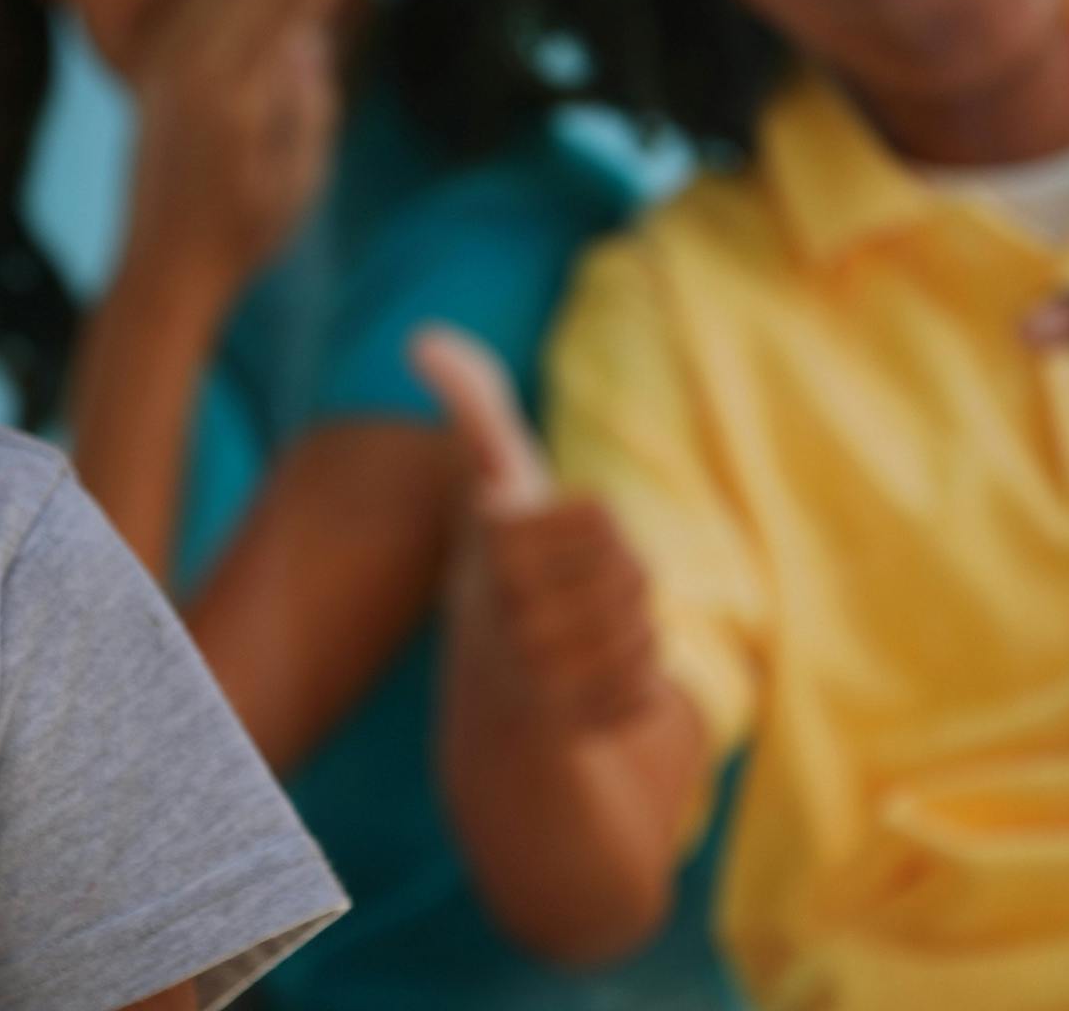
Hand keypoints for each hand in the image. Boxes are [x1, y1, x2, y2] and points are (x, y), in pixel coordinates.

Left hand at [114, 0, 368, 298]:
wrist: (164, 266)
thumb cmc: (244, 235)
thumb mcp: (299, 181)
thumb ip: (309, 106)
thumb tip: (308, 37)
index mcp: (237, 96)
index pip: (290, 7)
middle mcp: (194, 71)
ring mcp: (167, 69)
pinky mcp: (155, 75)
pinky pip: (185, 1)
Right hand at [412, 326, 662, 732]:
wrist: (490, 705)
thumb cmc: (506, 568)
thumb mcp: (493, 483)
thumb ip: (474, 406)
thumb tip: (422, 338)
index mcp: (493, 538)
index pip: (604, 516)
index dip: (598, 526)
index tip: (554, 538)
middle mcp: (503, 606)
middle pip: (636, 577)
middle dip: (624, 585)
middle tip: (577, 595)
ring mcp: (530, 673)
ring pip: (645, 637)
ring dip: (631, 641)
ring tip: (582, 642)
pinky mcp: (560, 729)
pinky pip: (646, 694)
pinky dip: (634, 692)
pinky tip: (589, 689)